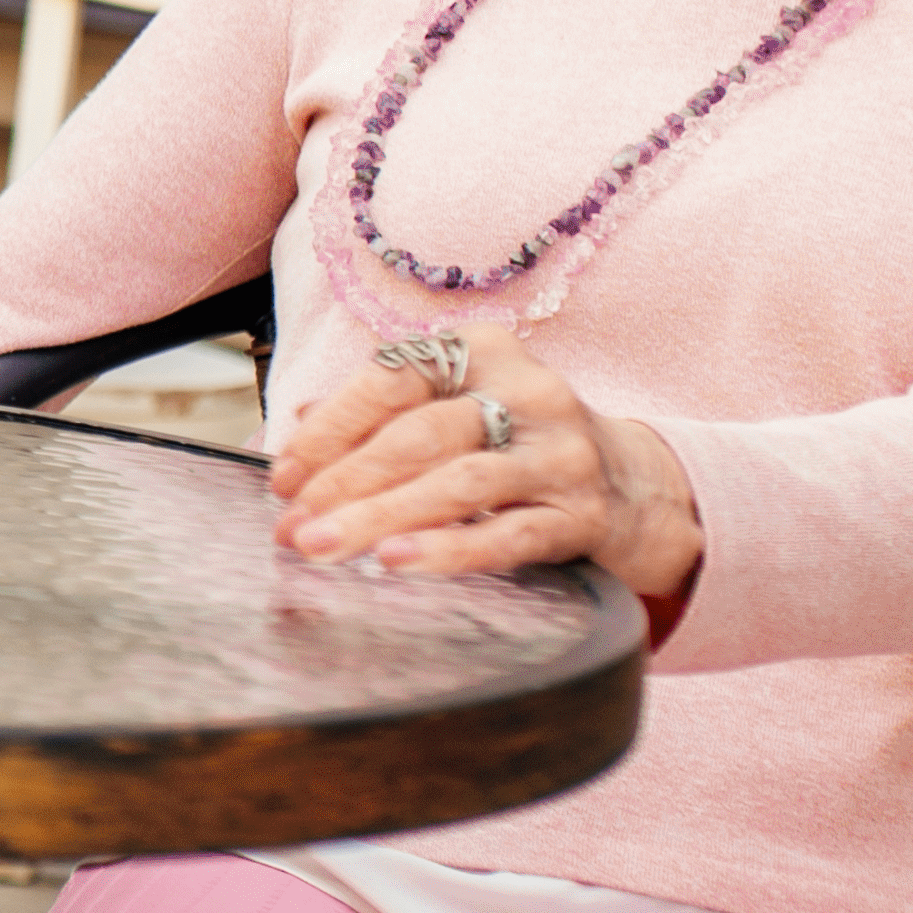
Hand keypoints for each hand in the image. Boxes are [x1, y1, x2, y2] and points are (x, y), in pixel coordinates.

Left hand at [270, 321, 701, 602]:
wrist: (630, 484)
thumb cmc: (507, 443)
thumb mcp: (448, 409)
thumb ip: (374, 414)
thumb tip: (287, 428)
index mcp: (481, 350)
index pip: (392, 378)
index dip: (330, 428)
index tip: (282, 478)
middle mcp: (528, 391)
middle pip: (420, 435)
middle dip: (345, 483)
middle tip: (291, 528)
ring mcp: (560, 453)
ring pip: (460, 483)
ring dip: (381, 517)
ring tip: (323, 548)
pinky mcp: (582, 514)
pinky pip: (509, 534)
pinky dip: (449, 549)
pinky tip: (398, 563)